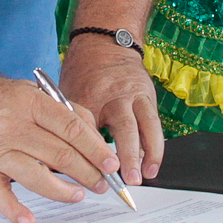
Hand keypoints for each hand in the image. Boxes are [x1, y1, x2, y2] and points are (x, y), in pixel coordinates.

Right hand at [0, 73, 121, 222]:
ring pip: (36, 176)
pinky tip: (28, 219)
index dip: (95, 148)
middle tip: (101, 183)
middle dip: (87, 172)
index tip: (111, 164)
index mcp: (30, 103)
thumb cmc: (4, 98)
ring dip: (62, 190)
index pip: (71, 128)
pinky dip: (13, 209)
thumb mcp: (38, 91)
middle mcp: (12, 125)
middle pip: (59, 154)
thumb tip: (96, 142)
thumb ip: (68, 112)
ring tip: (79, 195)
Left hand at [60, 37, 163, 184]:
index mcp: (90, 95)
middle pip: (124, 126)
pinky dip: (155, 144)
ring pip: (147, 125)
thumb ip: (69, 124)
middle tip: (127, 179)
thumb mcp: (67, 95)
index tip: (91, 175)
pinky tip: (153, 163)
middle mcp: (116, 94)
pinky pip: (154, 123)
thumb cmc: (82, 74)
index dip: (91, 154)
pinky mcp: (148, 96)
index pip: (90, 130)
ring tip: (148, 174)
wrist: (104, 44)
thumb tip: (66, 161)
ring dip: (149, 153)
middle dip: (127, 155)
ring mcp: (135, 94)